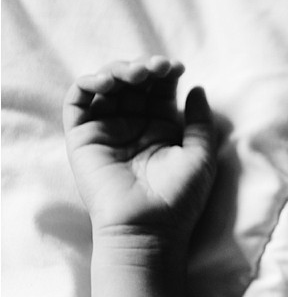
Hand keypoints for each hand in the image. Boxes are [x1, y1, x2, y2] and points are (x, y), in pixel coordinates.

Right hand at [63, 56, 216, 256]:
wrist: (148, 228)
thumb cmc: (179, 199)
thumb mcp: (200, 156)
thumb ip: (200, 121)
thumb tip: (197, 87)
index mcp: (162, 128)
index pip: (159, 90)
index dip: (165, 73)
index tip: (176, 67)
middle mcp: (133, 125)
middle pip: (133, 82)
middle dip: (144, 68)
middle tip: (157, 68)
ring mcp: (107, 129)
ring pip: (106, 85)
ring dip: (119, 70)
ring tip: (137, 74)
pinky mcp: (82, 136)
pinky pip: (78, 100)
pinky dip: (89, 83)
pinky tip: (108, 82)